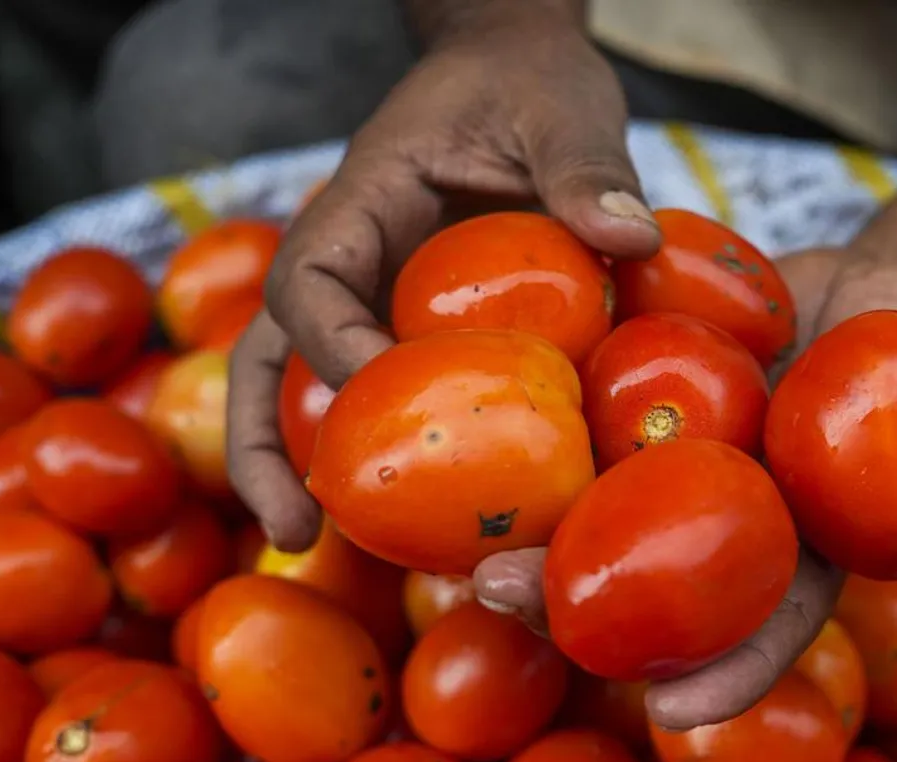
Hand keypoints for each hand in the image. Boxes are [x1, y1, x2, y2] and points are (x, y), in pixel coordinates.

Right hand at [226, 4, 659, 551]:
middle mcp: (351, 263)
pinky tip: (421, 528)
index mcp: (365, 204)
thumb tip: (630, 239)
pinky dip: (388, 455)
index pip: (314, 282)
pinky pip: (387, 398)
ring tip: (312, 552)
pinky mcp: (411, 331)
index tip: (378, 400)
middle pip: (269, 358)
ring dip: (300, 470)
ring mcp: (374, 302)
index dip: (330, 348)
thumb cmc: (526, 83)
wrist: (518, 74)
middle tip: (293, 531)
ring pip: (306, 391)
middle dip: (267, 446)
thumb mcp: (560, 109)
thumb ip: (586, 167)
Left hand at [474, 248, 896, 732]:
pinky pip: (579, 414)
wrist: (892, 275)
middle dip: (574, 605)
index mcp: (810, 547)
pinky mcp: (642, 394)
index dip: (727, 671)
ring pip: (593, 512)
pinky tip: (453, 428)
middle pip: (649, 581)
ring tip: (450, 542)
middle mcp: (731, 521)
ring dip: (522, 531)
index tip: (673, 713)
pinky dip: (523, 428)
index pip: (767, 623)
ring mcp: (681, 460)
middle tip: (499, 605)